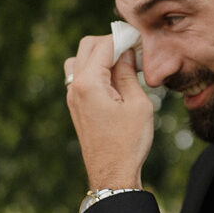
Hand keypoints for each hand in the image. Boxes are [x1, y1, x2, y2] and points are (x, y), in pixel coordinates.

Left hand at [64, 34, 152, 189]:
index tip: (141, 40)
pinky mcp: (75, 106)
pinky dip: (94, 70)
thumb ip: (128, 74)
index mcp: (89, 83)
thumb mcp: (138, 104)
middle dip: (110, 42)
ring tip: (122, 66)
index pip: (104, 45)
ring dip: (99, 55)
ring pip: (79, 60)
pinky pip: (79, 76)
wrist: (112, 174)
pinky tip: (114, 81)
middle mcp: (75, 87)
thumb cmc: (128, 142)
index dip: (124, 38)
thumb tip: (126, 53)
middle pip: (87, 46)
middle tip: (132, 50)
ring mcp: (72, 97)